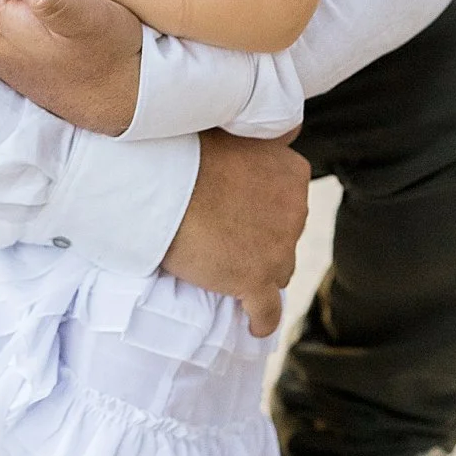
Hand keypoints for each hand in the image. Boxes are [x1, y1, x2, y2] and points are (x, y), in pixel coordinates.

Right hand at [161, 128, 309, 334]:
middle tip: (226, 236)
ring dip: (257, 271)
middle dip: (262, 239)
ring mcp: (278, 249)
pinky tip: (253, 323)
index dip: (265, 208)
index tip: (241, 211)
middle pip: (285, 237)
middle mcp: (296, 210)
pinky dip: (261, 318)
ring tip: (227, 270)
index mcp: (292, 172)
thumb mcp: (231, 132)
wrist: (158, 184)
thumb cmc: (184, 152)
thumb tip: (275, 138)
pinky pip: (267, 311)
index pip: (290, 199)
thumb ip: (256, 146)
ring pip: (278, 271)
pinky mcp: (256, 281)